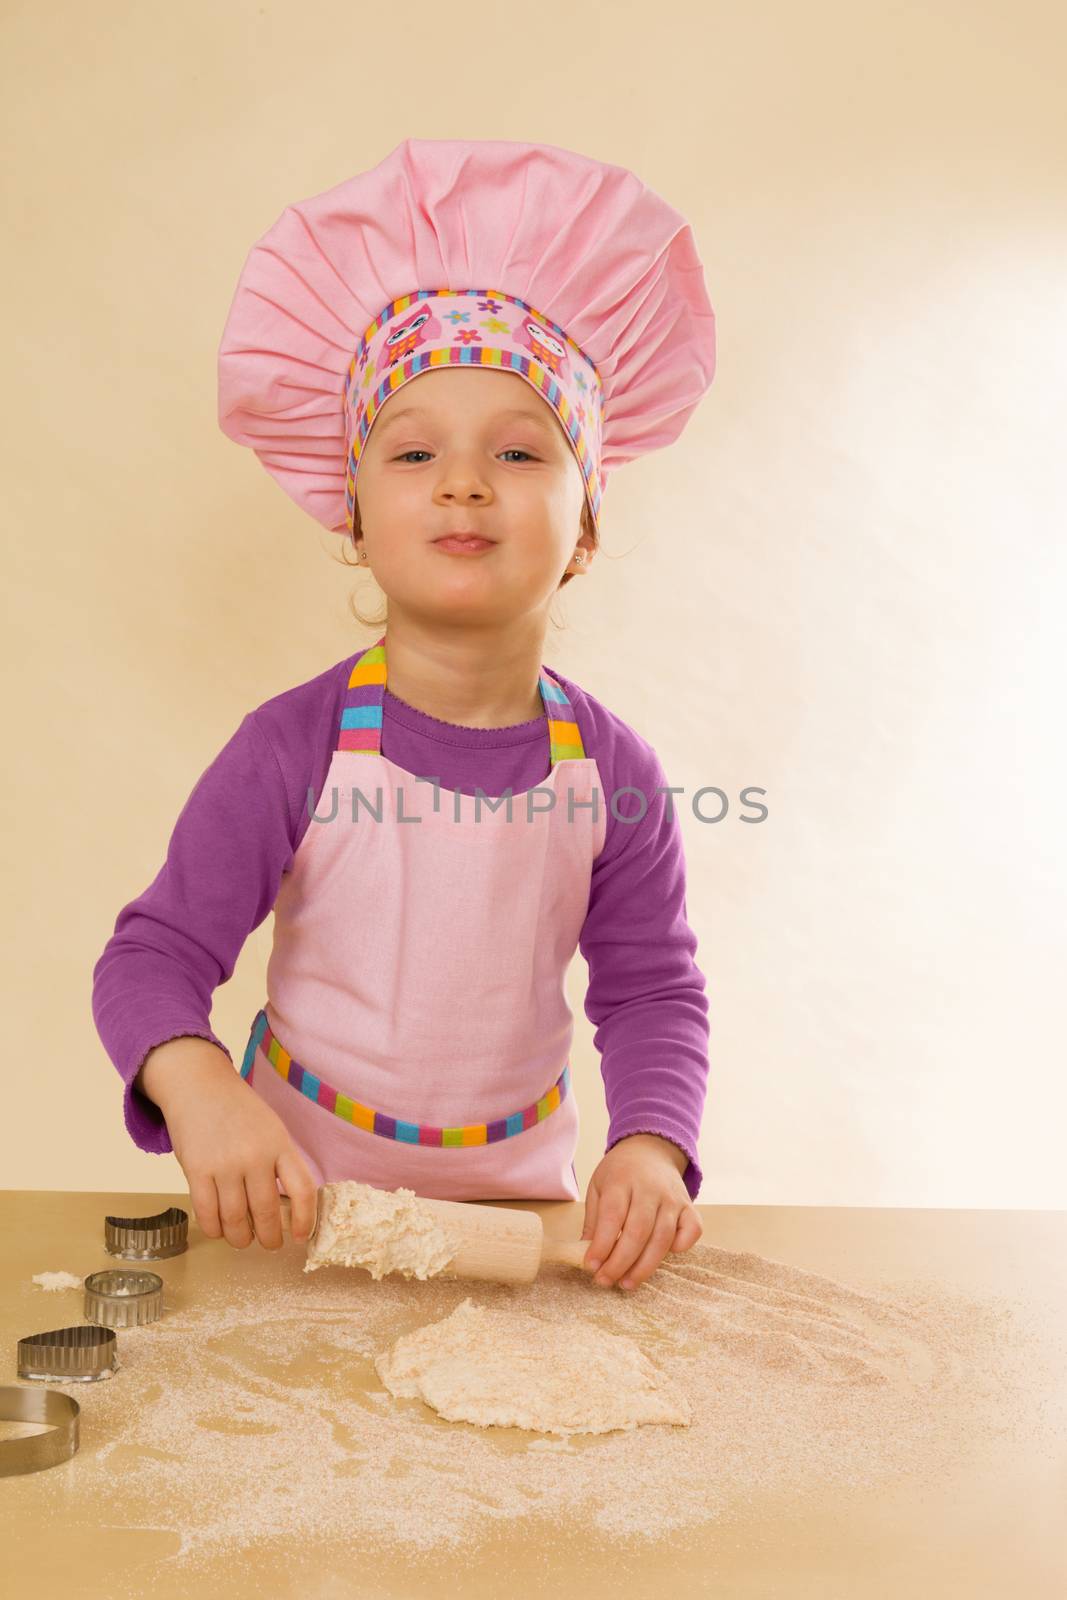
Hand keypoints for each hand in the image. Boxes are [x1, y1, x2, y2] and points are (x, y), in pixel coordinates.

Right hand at [139, 1037, 318, 1251]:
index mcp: (279, 1144)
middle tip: (269, 1244)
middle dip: (270, 1238)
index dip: (305, 1219)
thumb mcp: (271, 1129)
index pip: (302, 1190)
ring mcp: (224, 1164)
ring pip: (235, 1219)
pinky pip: (207, 1213)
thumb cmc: (239, 1111)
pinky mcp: (196, 1170)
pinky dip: (214, 1229)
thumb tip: (290, 1207)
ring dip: (241, 1238)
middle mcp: (254, 1155)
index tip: (301, 1236)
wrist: (198, 1085)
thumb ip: (280, 1163)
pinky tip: (219, 1230)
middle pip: (266, 1212)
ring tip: (243, 1239)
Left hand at [581, 1134, 702, 1290]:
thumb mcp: (598, 1186)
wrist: (651, 1150)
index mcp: (622, 1181)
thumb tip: (587, 1255)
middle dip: (620, 1262)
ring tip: (627, 1283)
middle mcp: (650, 1189)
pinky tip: (663, 1257)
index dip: (602, 1245)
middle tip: (606, 1281)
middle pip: (638, 1231)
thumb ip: (594, 1220)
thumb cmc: (620, 1173)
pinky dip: (681, 1246)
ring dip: (644, 1266)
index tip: (590, 1266)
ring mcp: (672, 1198)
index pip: (612, 1216)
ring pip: (662, 1238)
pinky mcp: (689, 1207)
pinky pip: (692, 1230)